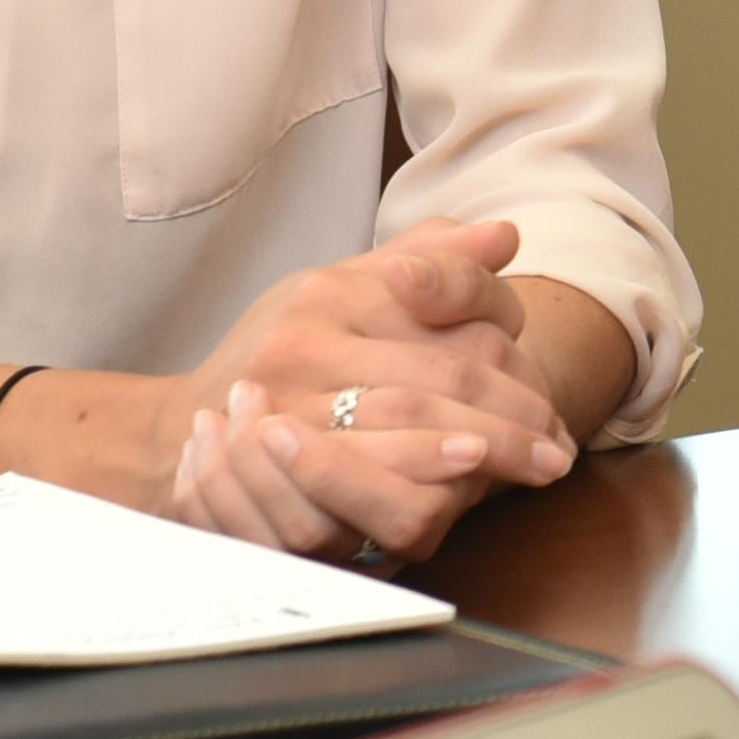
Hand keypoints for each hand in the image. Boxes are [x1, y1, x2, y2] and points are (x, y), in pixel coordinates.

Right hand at [154, 219, 578, 558]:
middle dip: (508, 423)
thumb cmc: (283, 354)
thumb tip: (506, 235)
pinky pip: (355, 490)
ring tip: (529, 473)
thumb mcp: (345, 287)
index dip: (510, 371)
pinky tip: (457, 503)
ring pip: (399, 434)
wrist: (181, 429)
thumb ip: (429, 261)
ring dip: (473, 460)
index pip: (444, 325)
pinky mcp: (273, 474)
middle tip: (557, 453)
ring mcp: (281, 409)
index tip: (554, 410)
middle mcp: (302, 347)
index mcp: (328, 294)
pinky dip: (415, 494)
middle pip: (432, 384)